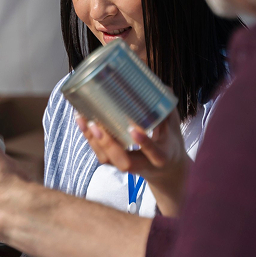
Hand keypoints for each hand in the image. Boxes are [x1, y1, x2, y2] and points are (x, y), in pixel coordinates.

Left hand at [76, 112, 191, 214]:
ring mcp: (126, 166)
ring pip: (106, 158)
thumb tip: (162, 86)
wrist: (165, 170)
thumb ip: (168, 111)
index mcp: (161, 158)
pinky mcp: (115, 162)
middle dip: (107, 143)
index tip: (134, 129)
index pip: (153, 153)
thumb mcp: (174, 129)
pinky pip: (100, 153)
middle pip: (123, 162)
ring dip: (92, 139)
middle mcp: (142, 165)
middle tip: (96, 124)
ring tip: (82, 118)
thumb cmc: (169, 144)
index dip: (143, 143)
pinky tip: (81, 121)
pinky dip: (89, 138)